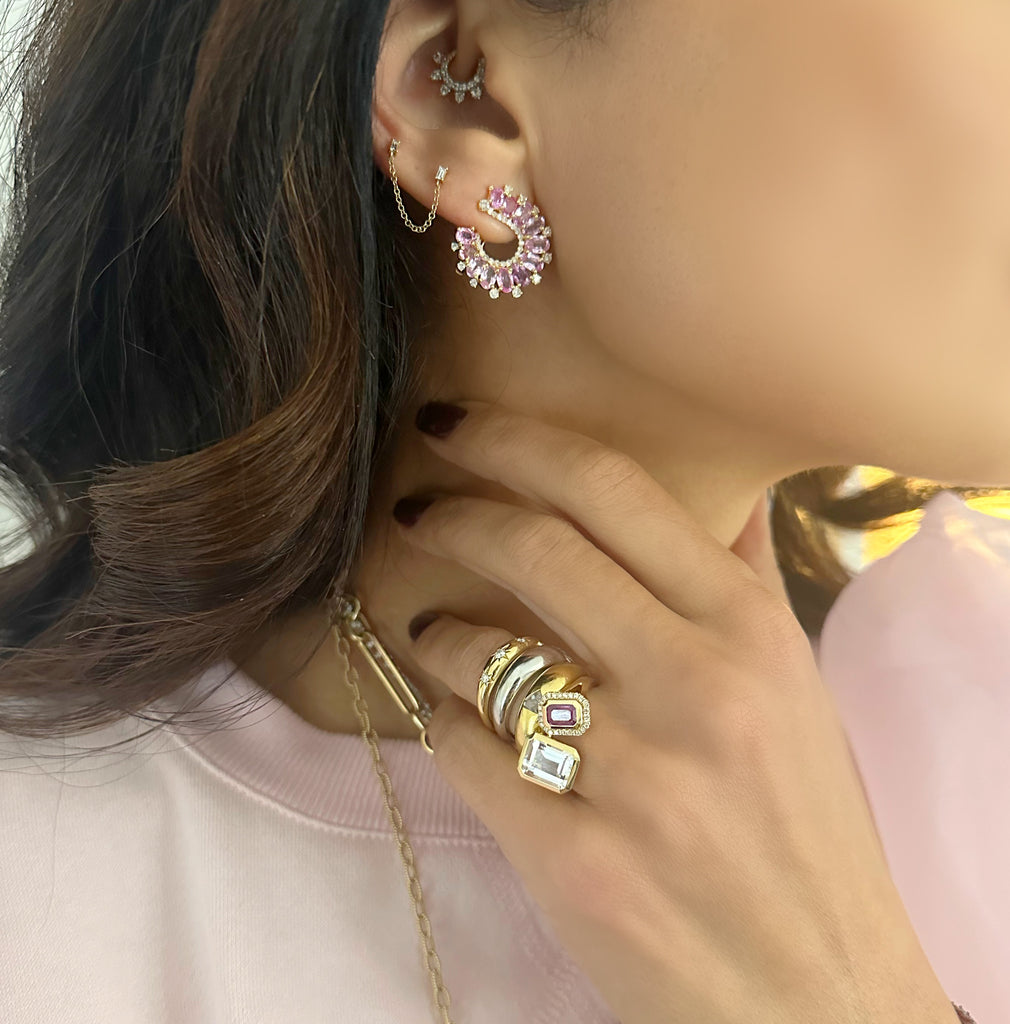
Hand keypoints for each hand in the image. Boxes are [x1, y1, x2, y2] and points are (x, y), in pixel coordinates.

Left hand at [396, 399, 956, 1023]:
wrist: (817, 999)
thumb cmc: (806, 833)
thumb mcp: (798, 694)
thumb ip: (746, 585)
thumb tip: (719, 498)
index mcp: (748, 633)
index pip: (609, 489)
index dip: (514, 440)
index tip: (454, 424)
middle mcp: (693, 688)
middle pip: (532, 549)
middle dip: (451, 514)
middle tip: (417, 510)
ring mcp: (629, 779)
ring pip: (474, 655)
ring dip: (435, 634)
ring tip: (432, 632)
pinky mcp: (571, 862)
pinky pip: (461, 752)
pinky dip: (443, 726)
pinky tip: (456, 726)